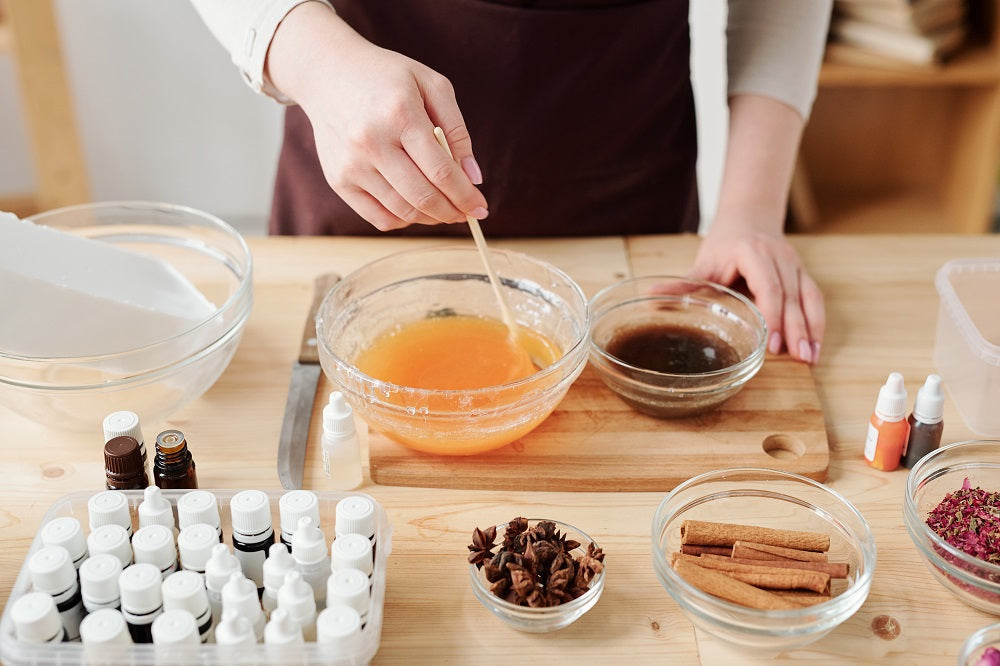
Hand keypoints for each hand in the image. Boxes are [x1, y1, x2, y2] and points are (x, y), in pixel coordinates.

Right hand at [265, 4, 487, 230]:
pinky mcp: (338, 180)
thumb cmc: (386, 78)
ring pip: (403, 212)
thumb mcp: (431, 85)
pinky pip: (378, 217)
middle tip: (467, 213)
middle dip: (453, 212)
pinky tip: (417, 209)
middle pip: (423, 197)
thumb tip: (474, 177)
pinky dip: (404, 221)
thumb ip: (457, 130)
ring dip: (432, 218)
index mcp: (399, 114)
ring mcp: (351, 165)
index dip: (466, 196)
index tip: (481, 208)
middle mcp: (371, 143)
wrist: (328, 73)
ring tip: (446, 210)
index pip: (441, 171)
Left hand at [689, 222, 824, 363]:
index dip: (772, 314)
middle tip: (797, 357)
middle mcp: (779, 256)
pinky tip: (815, 345)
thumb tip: (651, 294)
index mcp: (753, 252)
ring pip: (808, 297)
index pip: (769, 286)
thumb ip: (683, 282)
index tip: (772, 341)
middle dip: (796, 328)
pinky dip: (817, 322)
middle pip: (791, 296)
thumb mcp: (704, 261)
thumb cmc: (725, 241)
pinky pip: (814, 298)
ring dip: (812, 328)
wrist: (749, 216)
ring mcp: (795, 264)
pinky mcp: (803, 273)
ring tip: (810, 357)